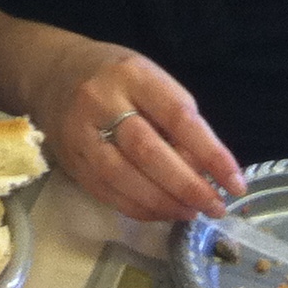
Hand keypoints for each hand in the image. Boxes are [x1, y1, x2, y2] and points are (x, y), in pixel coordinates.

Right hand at [21, 32, 245, 225]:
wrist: (50, 74)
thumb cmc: (114, 76)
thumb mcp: (148, 78)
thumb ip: (175, 117)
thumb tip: (206, 169)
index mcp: (132, 74)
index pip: (178, 115)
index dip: (211, 152)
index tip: (237, 182)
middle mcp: (102, 101)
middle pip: (148, 151)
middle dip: (188, 185)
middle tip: (216, 206)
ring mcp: (81, 133)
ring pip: (125, 177)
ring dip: (165, 203)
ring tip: (192, 212)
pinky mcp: (71, 161)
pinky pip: (108, 193)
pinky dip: (140, 209)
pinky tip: (163, 212)